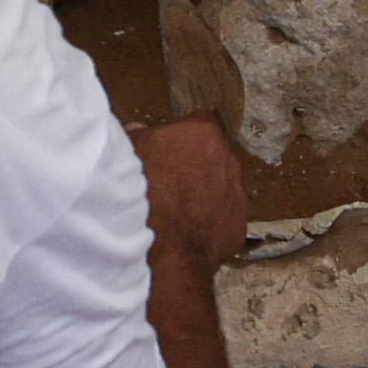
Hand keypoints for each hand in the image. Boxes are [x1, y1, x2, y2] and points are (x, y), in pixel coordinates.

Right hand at [134, 109, 251, 278]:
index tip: (168, 147)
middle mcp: (229, 161)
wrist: (159, 246)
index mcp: (204, 134)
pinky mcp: (238, 229)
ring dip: (204, 196)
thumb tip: (140, 131)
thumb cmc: (140, 190)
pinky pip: (223, 221)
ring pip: (222, 190)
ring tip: (177, 212)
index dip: (184, 134)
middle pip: (214, 157)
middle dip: (196, 166)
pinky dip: (209, 225)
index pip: (201, 122)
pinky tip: (186, 234)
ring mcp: (237, 196)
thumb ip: (139, 136)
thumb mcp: (128, 151)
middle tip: (169, 182)